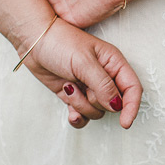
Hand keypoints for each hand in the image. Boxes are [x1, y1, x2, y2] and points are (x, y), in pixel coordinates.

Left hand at [20, 17, 141, 129]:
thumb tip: (116, 106)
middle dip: (96, 101)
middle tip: (81, 85)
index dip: (131, 107)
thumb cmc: (59, 42)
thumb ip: (103, 85)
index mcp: (113, 63)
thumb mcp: (83, 62)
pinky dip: (76, 116)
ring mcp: (88, 87)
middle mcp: (104, 76)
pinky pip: (82, 115)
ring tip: (68, 86)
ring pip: (96, 111)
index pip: (132, 89)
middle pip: (113, 104)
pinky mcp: (74, 95)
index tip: (124, 123)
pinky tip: (69, 112)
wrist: (32, 41)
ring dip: (81, 106)